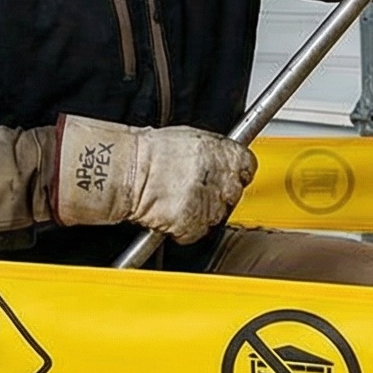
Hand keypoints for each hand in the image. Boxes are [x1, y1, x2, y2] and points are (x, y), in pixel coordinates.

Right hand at [51, 115, 256, 243]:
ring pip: (215, 217)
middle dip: (216, 196)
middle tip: (194, 190)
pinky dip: (183, 229)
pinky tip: (170, 213)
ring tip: (177, 199)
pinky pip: (195, 232)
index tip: (224, 177)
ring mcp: (207, 202)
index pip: (247, 167)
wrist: (124, 170)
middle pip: (232, 195)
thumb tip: (227, 161)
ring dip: (200, 213)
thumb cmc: (150, 152)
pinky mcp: (192, 222)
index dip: (234, 174)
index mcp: (223, 152)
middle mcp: (219, 177)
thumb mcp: (191, 139)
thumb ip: (215, 152)